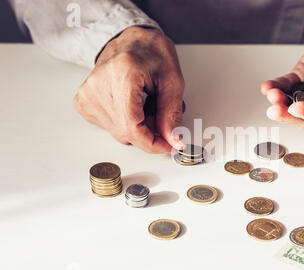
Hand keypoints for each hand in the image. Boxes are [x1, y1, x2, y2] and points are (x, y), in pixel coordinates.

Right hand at [73, 27, 184, 152]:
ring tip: (144, 103)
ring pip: (118, 132)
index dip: (152, 143)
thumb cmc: (151, 53)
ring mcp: (87, 93)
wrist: (131, 40)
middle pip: (125, 131)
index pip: (132, 125)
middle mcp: (99, 83)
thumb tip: (173, 140)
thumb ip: (172, 113)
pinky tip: (129, 104)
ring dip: (137, 126)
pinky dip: (124, 123)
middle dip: (148, 132)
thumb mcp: (172, 80)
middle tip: (159, 113)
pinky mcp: (82, 101)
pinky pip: (108, 127)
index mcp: (122, 72)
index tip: (167, 146)